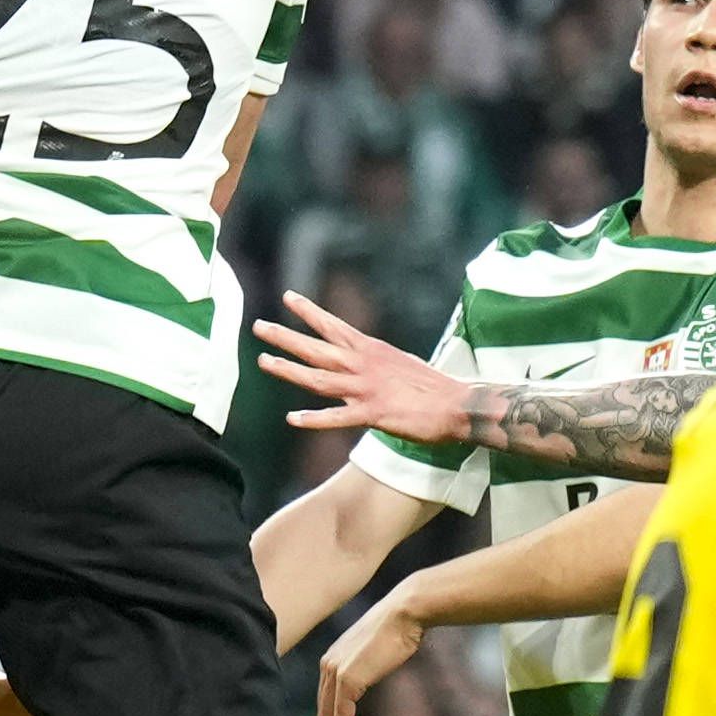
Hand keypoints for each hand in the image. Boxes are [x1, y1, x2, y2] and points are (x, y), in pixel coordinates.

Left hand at [252, 293, 471, 449]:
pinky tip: (292, 418)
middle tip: (257, 326)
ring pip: (319, 378)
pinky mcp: (374, 414)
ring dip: (289, 370)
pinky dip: (314, 418)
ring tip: (262, 362)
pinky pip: (337, 418)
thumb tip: (359, 359)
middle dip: (286, 336)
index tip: (287, 296)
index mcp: (371, 350)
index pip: (333, 326)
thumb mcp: (397, 363)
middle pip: (317, 348)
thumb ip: (373, 362)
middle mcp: (364, 365)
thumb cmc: (431, 386)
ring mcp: (366, 389)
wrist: (458, 404)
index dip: (309, 312)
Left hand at [317, 587, 430, 715]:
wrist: (406, 612)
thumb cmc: (399, 629)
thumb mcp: (376, 653)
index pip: (326, 704)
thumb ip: (367, 667)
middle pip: (324, 715)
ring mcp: (334, 672)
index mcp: (331, 661)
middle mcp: (327, 666)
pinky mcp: (346, 679)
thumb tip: (375, 672)